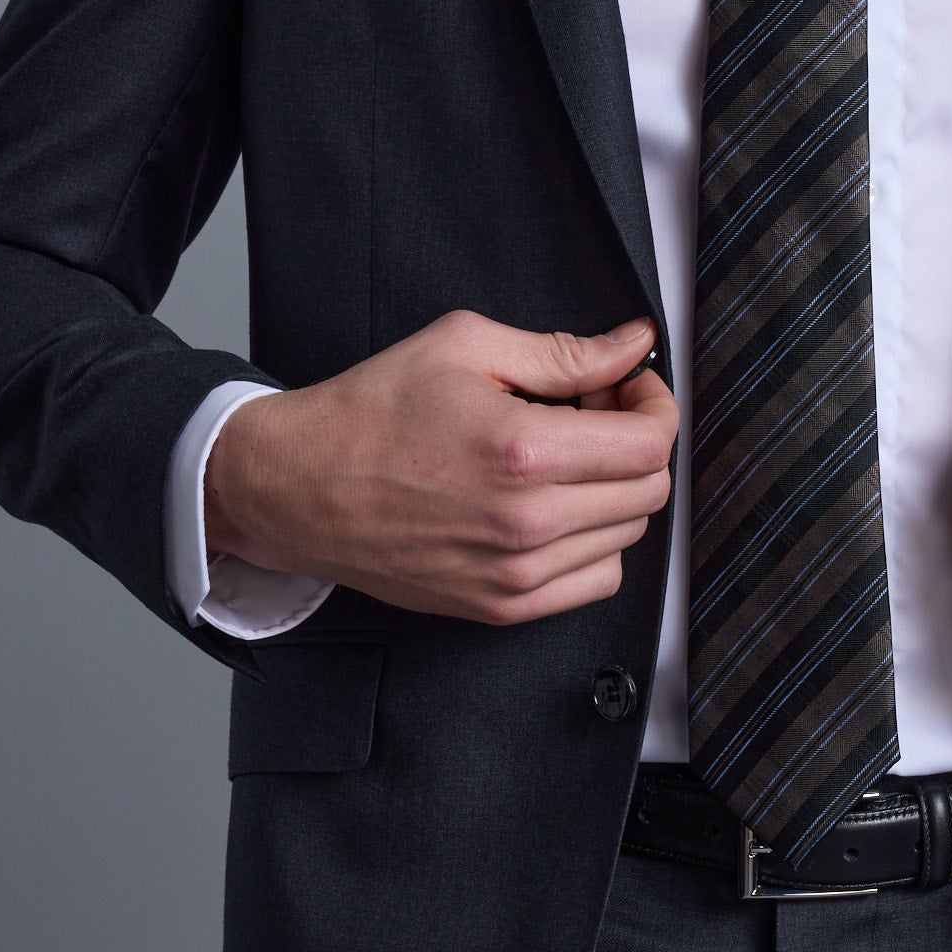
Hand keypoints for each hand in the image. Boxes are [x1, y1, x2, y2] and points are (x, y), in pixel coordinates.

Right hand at [205, 312, 678, 624]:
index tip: (629, 386)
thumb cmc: (370, 412)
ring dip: (613, 491)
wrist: (297, 487)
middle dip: (636, 442)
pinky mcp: (500, 608)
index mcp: (522, 452)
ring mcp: (514, 575)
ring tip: (563, 458)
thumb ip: (564, 351)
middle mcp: (526, 523)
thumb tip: (634, 344)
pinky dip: (593, 542)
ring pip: (627, 536)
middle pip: (648, 490)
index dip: (654, 405)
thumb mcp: (466, 348)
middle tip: (593, 413)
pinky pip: (595, 580)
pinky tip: (552, 506)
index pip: (649, 443)